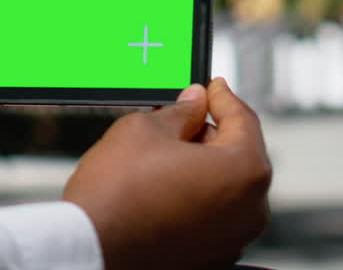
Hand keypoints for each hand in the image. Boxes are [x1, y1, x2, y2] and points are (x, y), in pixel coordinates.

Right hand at [63, 78, 272, 269]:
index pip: (244, 120)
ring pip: (225, 188)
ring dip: (202, 167)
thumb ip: (180, 112)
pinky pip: (213, 216)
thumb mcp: (144, 129)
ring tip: (163, 153)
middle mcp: (250, 209)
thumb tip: (194, 104)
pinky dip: (195, 197)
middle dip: (210, 133)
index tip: (211, 88)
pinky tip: (163, 185)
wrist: (92, 245)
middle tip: (182, 117)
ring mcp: (233, 238)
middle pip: (238, 156)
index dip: (222, 97)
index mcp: (244, 171)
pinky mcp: (212, 256)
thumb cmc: (117, 192)